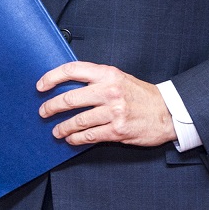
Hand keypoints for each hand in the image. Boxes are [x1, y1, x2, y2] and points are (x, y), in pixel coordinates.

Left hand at [37, 61, 175, 146]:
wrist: (167, 112)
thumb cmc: (140, 95)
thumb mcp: (119, 78)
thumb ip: (96, 79)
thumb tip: (67, 85)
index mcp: (107, 74)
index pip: (72, 70)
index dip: (52, 77)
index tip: (41, 86)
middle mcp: (109, 91)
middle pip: (69, 98)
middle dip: (51, 107)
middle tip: (43, 112)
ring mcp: (113, 112)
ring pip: (77, 120)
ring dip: (62, 127)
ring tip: (56, 131)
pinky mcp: (117, 130)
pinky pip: (89, 136)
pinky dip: (76, 139)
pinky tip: (71, 139)